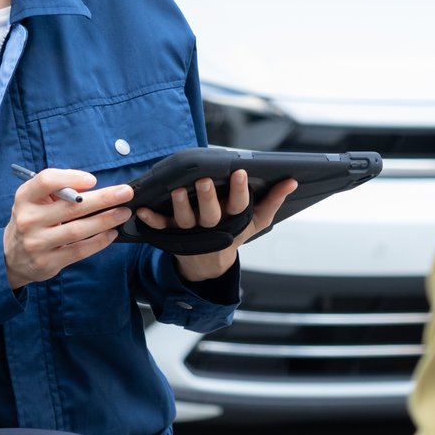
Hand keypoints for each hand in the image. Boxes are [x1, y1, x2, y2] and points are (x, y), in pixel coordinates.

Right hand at [4, 168, 132, 288]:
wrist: (11, 256)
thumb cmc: (32, 220)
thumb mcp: (34, 200)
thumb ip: (57, 190)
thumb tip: (91, 187)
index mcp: (25, 198)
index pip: (46, 181)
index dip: (71, 177)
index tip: (93, 180)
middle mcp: (28, 219)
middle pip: (70, 206)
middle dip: (103, 198)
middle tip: (126, 192)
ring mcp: (37, 243)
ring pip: (77, 230)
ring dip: (105, 220)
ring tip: (123, 212)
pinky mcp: (48, 262)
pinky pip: (78, 250)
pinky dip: (98, 242)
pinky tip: (111, 233)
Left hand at [136, 170, 296, 282]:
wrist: (208, 262)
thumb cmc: (233, 233)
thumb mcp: (256, 221)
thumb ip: (273, 201)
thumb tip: (292, 181)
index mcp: (233, 220)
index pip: (240, 205)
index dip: (240, 190)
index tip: (241, 172)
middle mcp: (211, 226)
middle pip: (210, 214)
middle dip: (208, 197)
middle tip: (205, 181)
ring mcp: (190, 231)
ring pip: (185, 219)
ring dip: (180, 206)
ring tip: (177, 190)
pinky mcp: (171, 233)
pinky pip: (160, 226)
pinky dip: (150, 219)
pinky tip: (142, 210)